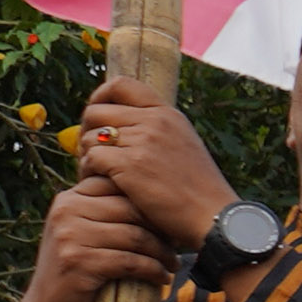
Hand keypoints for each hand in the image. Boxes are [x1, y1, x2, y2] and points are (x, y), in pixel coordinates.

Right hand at [0, 174, 174, 301]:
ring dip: (162, 252)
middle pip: (131, 209)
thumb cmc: (75, 271)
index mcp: (68, 199)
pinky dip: (153, 271)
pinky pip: (130, 261)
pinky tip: (163, 278)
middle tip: (178, 243)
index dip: (149, 202)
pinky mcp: (79, 262)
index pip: (118, 185)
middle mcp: (66, 211)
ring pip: (135, 235)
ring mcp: (70, 236)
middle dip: (162, 227)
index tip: (169, 221)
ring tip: (173, 263)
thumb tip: (154, 196)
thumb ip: (102, 211)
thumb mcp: (81, 232)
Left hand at [72, 76, 235, 251]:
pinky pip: (92, 158)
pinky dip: (89, 171)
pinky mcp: (130, 165)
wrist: (215, 217)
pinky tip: (100, 184)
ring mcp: (142, 141)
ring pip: (89, 136)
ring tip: (97, 173)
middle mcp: (154, 121)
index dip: (100, 97)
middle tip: (91, 152)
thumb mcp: (183, 147)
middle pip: (96, 111)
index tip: (97, 118)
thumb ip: (154, 133)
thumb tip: (115, 130)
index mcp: (167, 114)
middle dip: (86, 131)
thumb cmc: (197, 191)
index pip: (121, 84)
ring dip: (87, 155)